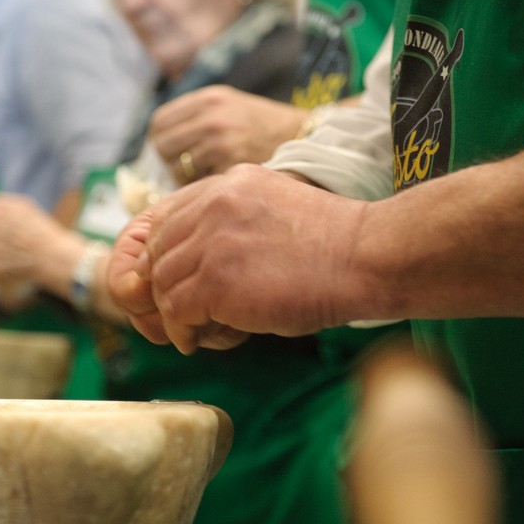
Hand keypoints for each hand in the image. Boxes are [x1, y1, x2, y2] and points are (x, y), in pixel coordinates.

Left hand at [108, 164, 365, 352]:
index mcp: (230, 184)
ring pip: (162, 282)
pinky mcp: (216, 279)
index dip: (165, 253)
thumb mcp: (276, 213)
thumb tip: (201, 264)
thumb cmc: (335, 249)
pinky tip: (199, 339)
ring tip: (195, 329)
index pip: (167, 215)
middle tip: (183, 313)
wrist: (366, 258)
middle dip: (164, 285)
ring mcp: (212, 239)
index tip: (176, 280)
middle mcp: (214, 203)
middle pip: (158, 249)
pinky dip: (182, 330)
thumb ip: (235, 224)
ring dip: (174, 312)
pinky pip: (175, 310)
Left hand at [148, 86, 307, 183]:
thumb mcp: (230, 106)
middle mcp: (211, 116)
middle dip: (169, 161)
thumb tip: (158, 144)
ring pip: (177, 168)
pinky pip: (198, 183)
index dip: (160, 140)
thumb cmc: (264, 128)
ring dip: (185, 178)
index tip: (170, 152)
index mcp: (209, 99)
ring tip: (205, 178)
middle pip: (162, 145)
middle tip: (184, 170)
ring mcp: (221, 141)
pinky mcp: (230, 165)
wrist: (305, 139)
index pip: (159, 122)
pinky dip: (203, 188)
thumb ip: (196, 117)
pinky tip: (219, 184)